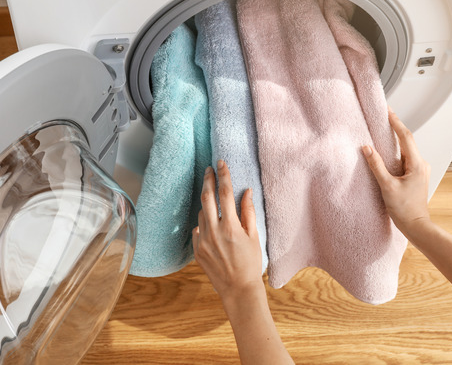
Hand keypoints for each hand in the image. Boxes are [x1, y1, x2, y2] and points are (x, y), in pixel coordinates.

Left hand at [193, 160, 264, 301]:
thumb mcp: (254, 236)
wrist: (238, 288)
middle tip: (209, 169)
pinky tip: (211, 226)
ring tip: (214, 202)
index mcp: (230, 226)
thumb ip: (248, 211)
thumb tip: (246, 191)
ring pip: (201, 213)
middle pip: (206, 197)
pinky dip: (203, 223)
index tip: (221, 163)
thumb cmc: (250, 263)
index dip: (223, 175)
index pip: (225, 193)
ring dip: (207, 204)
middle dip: (207, 180)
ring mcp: (202, 241)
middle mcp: (213, 231)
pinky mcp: (197, 250)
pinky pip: (197, 229)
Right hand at [361, 109, 430, 232]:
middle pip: (407, 141)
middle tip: (385, 116)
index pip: (406, 137)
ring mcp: (420, 170)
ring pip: (406, 150)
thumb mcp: (387, 187)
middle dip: (395, 128)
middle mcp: (422, 165)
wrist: (416, 226)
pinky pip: (406, 159)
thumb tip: (367, 148)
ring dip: (395, 140)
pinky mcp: (416, 176)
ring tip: (383, 130)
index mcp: (417, 165)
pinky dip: (396, 152)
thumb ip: (376, 166)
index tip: (388, 111)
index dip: (396, 122)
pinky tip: (387, 152)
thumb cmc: (404, 210)